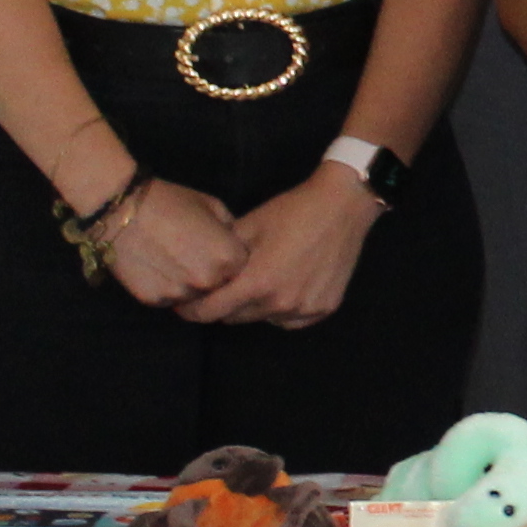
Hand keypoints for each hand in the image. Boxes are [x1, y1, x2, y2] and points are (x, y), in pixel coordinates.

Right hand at [102, 180, 247, 311]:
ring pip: (195, 297)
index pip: (242, 269)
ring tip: (174, 261)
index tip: (216, 248)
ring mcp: (182, 294)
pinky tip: (157, 268)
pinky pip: (170, 299)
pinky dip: (167, 288)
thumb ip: (231, 229)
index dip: (230, 258)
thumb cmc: (171, 201)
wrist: (122, 210)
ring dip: (190, 285)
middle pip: (220, 287)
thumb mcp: (212, 205)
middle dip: (213, 275)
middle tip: (193, 255)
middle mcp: (209, 281)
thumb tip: (234, 243)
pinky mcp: (155, 301)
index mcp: (228, 257)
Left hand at [192, 172, 383, 329]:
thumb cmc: (292, 212)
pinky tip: (285, 286)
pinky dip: (281, 309)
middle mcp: (280, 303)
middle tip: (226, 287)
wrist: (342, 207)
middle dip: (224, 305)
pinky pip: (290, 320)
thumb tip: (199, 270)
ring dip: (255, 307)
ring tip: (261, 281)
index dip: (193, 310)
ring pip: (263, 319)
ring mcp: (304, 309)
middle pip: (235, 318)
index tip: (184, 306)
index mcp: (257, 282)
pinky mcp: (323, 309)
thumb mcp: (248, 226)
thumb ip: (222, 255)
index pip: (211, 311)